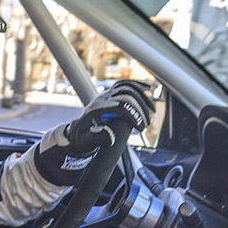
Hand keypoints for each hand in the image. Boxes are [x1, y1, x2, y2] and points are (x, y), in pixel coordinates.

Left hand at [33, 80, 153, 184]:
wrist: (77, 131)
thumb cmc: (82, 138)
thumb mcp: (86, 141)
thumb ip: (97, 138)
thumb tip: (111, 136)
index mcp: (96, 109)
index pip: (120, 106)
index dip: (133, 116)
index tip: (141, 127)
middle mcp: (101, 99)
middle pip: (126, 96)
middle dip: (140, 109)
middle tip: (147, 122)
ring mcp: (106, 95)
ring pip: (127, 88)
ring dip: (141, 97)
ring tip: (151, 110)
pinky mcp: (110, 94)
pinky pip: (124, 85)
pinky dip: (136, 86)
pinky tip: (147, 89)